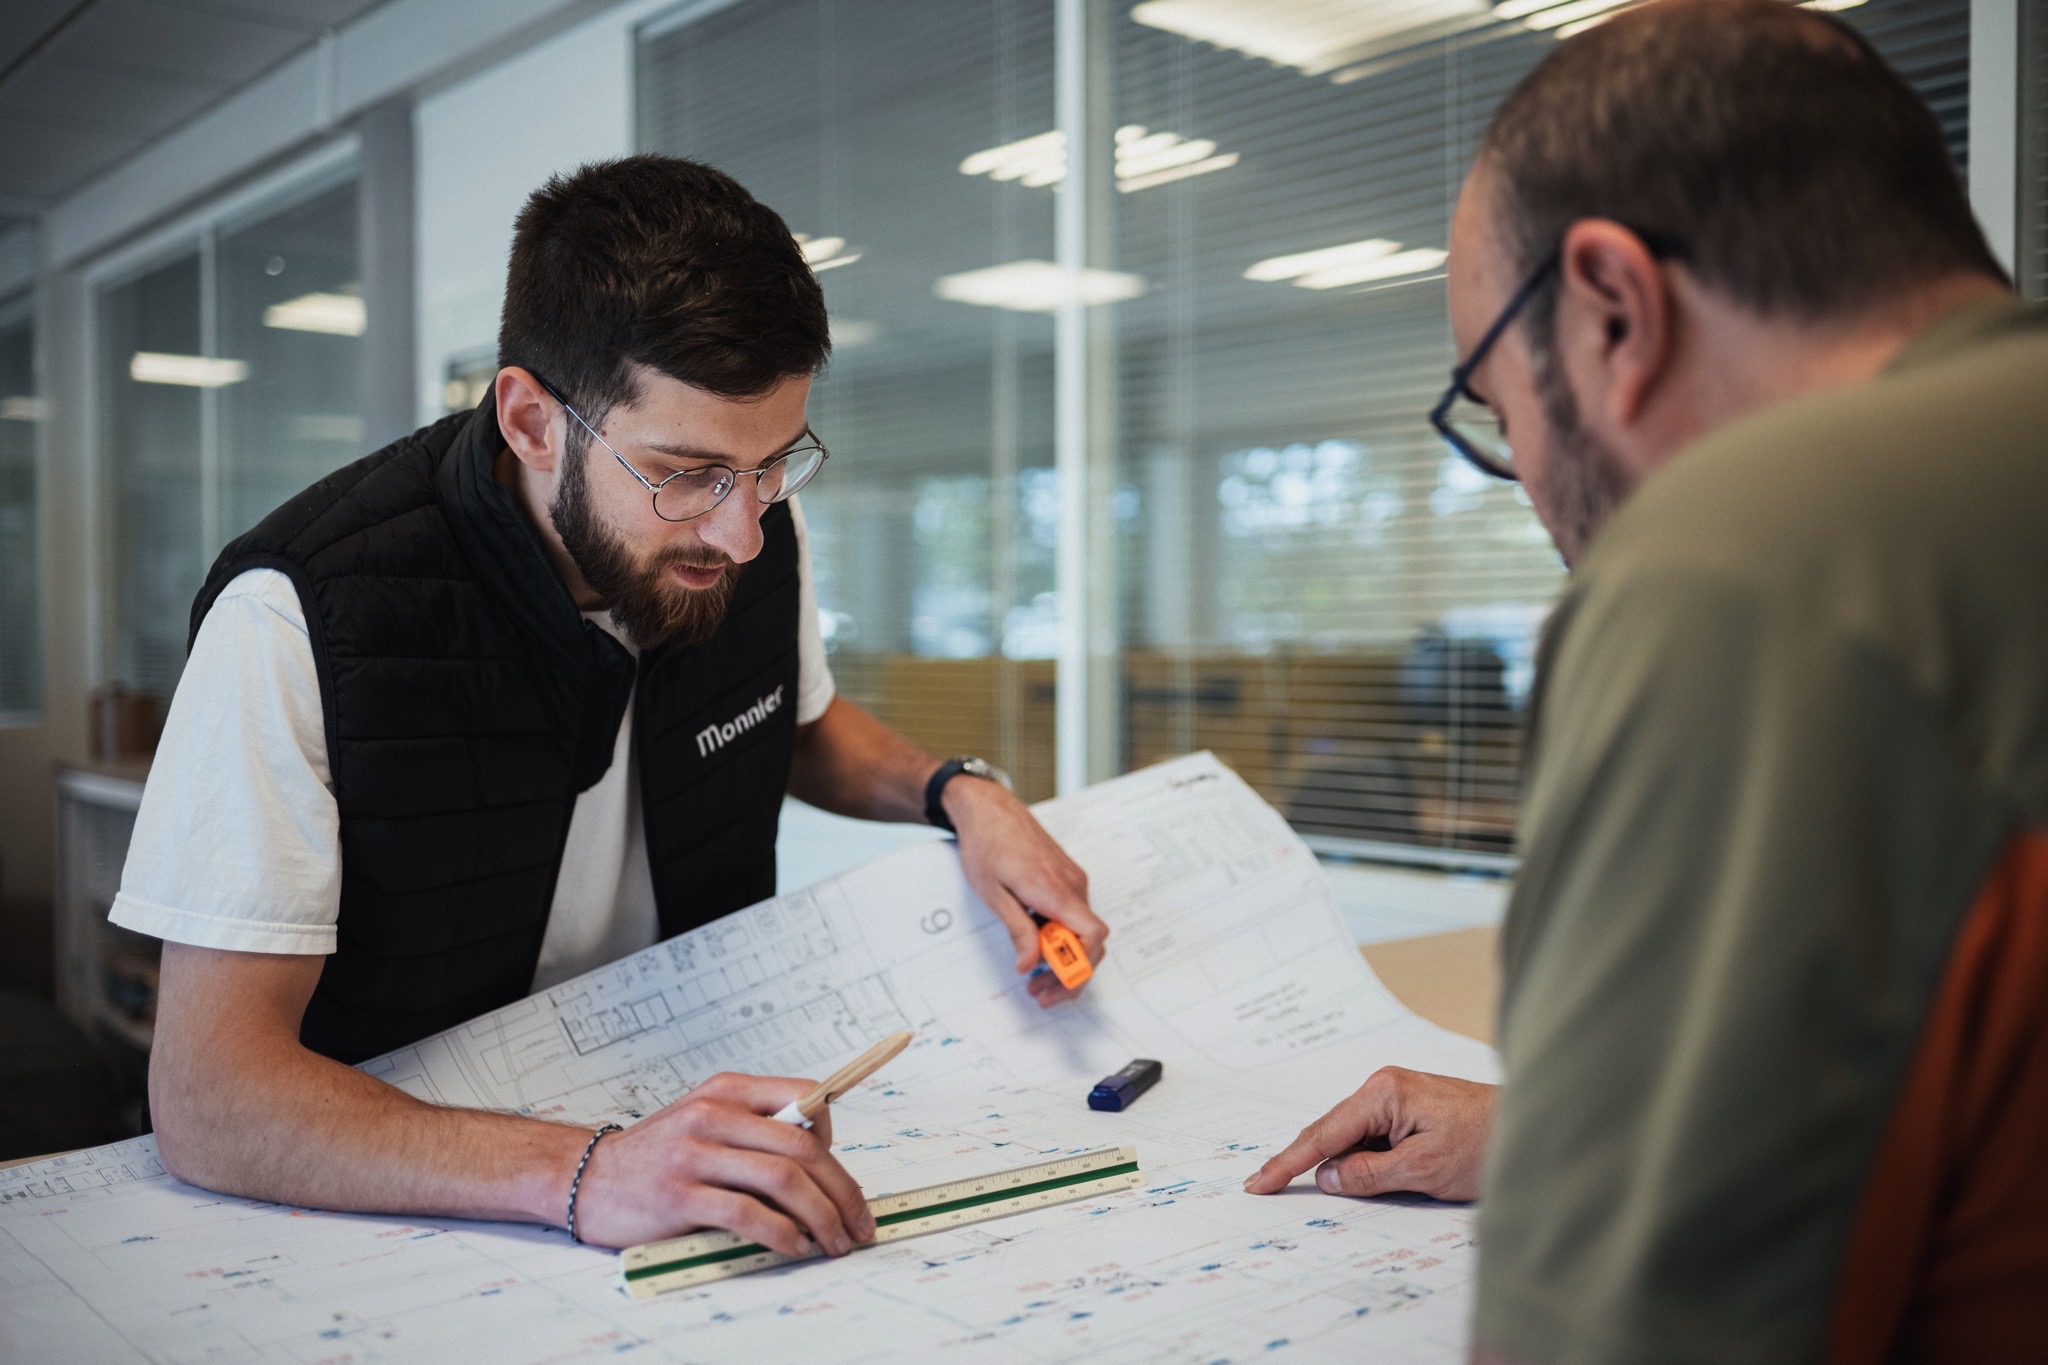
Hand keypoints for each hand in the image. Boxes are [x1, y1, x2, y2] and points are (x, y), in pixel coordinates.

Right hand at [568, 1072, 876, 1252]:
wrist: (584, 1177)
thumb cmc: (655, 1156)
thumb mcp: (705, 1121)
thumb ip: (754, 1129)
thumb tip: (818, 1162)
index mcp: (727, 1091)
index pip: (805, 1096)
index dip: (836, 1134)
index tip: (842, 1172)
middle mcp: (714, 1115)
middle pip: (803, 1147)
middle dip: (843, 1190)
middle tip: (858, 1223)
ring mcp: (695, 1155)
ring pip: (783, 1180)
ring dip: (822, 1216)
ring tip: (835, 1241)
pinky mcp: (680, 1196)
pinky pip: (748, 1214)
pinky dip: (782, 1234)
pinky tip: (794, 1245)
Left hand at [943, 777, 1108, 1006]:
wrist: (988, 807)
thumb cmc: (987, 843)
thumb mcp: (993, 894)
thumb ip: (1017, 930)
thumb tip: (1029, 964)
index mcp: (1054, 889)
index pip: (1092, 936)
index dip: (1080, 966)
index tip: (1055, 984)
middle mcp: (1072, 885)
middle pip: (1090, 942)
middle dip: (1069, 973)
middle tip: (1039, 992)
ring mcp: (1072, 880)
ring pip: (1082, 931)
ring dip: (1063, 957)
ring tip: (1032, 973)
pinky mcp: (1066, 879)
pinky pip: (1074, 915)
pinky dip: (1060, 937)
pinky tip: (1036, 943)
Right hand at [1243, 1067, 1495, 1201]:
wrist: (1536, 1128)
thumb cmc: (1487, 1143)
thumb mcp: (1423, 1169)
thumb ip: (1369, 1174)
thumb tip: (1328, 1177)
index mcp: (1383, 1094)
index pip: (1322, 1134)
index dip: (1287, 1162)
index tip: (1259, 1182)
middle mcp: (1385, 1088)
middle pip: (1333, 1134)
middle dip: (1311, 1164)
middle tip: (1271, 1186)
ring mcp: (1399, 1098)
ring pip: (1356, 1141)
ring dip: (1353, 1168)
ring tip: (1379, 1186)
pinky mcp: (1412, 1112)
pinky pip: (1377, 1140)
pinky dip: (1371, 1163)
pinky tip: (1381, 1178)